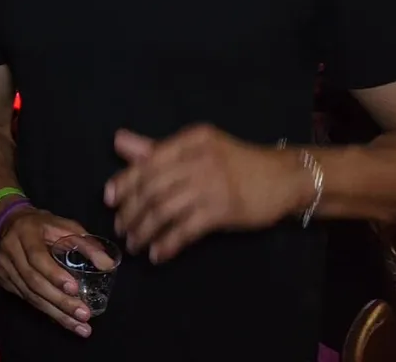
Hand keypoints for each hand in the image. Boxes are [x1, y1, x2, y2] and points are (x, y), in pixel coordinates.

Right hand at [0, 208, 94, 337]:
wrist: (11, 223)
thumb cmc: (43, 225)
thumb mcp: (65, 226)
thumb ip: (87, 243)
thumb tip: (108, 264)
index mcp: (26, 233)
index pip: (37, 258)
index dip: (54, 275)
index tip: (75, 289)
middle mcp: (10, 252)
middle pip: (34, 282)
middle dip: (60, 301)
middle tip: (83, 315)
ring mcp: (4, 268)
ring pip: (30, 296)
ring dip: (56, 314)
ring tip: (79, 326)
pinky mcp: (4, 281)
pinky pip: (27, 300)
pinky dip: (47, 311)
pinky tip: (64, 320)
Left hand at [104, 125, 308, 262]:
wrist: (285, 178)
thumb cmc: (237, 164)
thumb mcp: (198, 149)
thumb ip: (157, 149)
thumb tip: (118, 141)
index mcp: (190, 141)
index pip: (147, 161)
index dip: (124, 183)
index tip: (110, 201)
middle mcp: (199, 159)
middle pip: (152, 188)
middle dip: (131, 212)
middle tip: (121, 228)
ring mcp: (212, 184)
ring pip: (164, 210)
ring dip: (144, 231)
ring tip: (135, 244)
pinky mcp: (224, 210)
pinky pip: (186, 229)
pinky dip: (167, 243)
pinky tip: (158, 253)